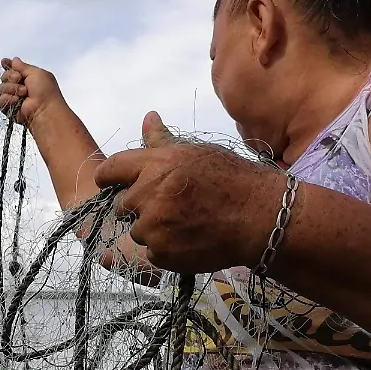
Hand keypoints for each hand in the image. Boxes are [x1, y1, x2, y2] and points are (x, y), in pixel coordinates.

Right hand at [0, 57, 68, 126]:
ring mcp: (13, 98)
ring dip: (12, 88)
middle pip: (4, 77)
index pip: (14, 69)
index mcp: (28, 78)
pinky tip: (16, 101)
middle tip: (19, 80)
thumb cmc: (45, 90)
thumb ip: (23, 66)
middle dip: (11, 76)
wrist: (44, 110)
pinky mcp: (8, 109)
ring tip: (23, 93)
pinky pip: (0, 100)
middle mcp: (19, 87)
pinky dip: (8, 99)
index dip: (8, 65)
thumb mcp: (36, 72)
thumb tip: (14, 60)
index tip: (3, 61)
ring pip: (1, 88)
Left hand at [94, 112, 284, 273]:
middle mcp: (149, 194)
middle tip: (169, 206)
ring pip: (138, 231)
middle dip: (140, 207)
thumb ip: (161, 141)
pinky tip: (190, 238)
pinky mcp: (162, 252)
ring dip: (154, 229)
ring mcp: (154, 226)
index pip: (111, 169)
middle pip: (122, 205)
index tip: (110, 183)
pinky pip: (152, 252)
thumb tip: (148, 117)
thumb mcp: (195, 153)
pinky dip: (166, 248)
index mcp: (155, 165)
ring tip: (185, 223)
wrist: (262, 217)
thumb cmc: (232, 179)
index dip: (108, 178)